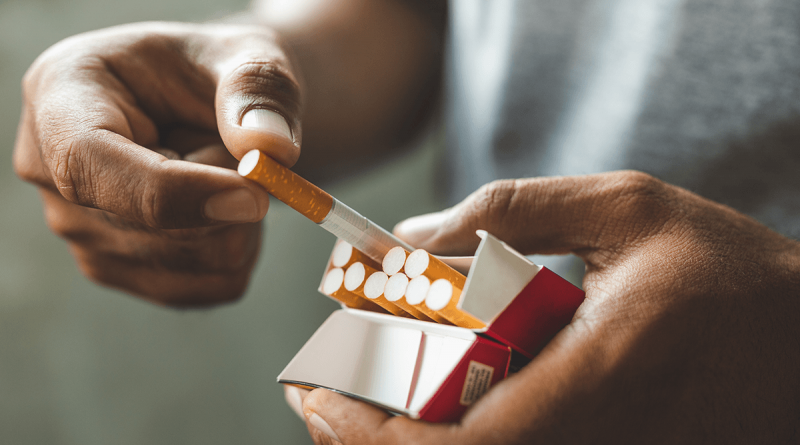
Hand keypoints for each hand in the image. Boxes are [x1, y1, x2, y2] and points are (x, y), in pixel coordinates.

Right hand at [13, 22, 302, 304]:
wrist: (221, 107)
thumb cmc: (220, 71)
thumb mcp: (248, 55)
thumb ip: (258, 89)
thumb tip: (269, 148)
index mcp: (62, 94)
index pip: (89, 163)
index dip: (173, 191)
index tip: (254, 197)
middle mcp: (53, 171)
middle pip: (152, 227)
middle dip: (228, 192)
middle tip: (239, 144)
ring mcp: (80, 230)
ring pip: (194, 263)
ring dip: (240, 220)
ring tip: (222, 167)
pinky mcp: (121, 269)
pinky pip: (211, 286)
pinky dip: (243, 249)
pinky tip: (225, 205)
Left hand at [296, 171, 799, 443]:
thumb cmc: (729, 273)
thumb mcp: (629, 209)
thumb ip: (515, 212)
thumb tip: (412, 235)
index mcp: (596, 379)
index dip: (364, 433)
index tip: (311, 392)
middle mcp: (594, 441)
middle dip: (365, 439)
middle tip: (322, 389)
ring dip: (403, 441)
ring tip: (363, 388)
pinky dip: (452, 438)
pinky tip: (434, 399)